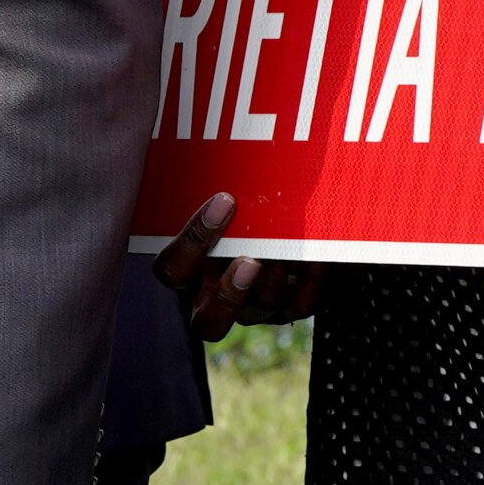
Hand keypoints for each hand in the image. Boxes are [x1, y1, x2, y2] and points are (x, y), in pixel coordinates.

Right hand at [156, 194, 316, 344]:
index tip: (224, 202)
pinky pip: (298, 304)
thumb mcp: (225, 203)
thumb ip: (218, 200)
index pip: (171, 269)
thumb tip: (223, 161)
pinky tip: (312, 255)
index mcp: (189, 271)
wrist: (289, 219)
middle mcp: (216, 298)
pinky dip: (310, 279)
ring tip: (288, 244)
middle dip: (228, 294)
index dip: (192, 241)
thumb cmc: (244, 208)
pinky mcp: (287, 309)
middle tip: (249, 261)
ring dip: (275, 274)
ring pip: (259, 307)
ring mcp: (253, 309)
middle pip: (208, 323)